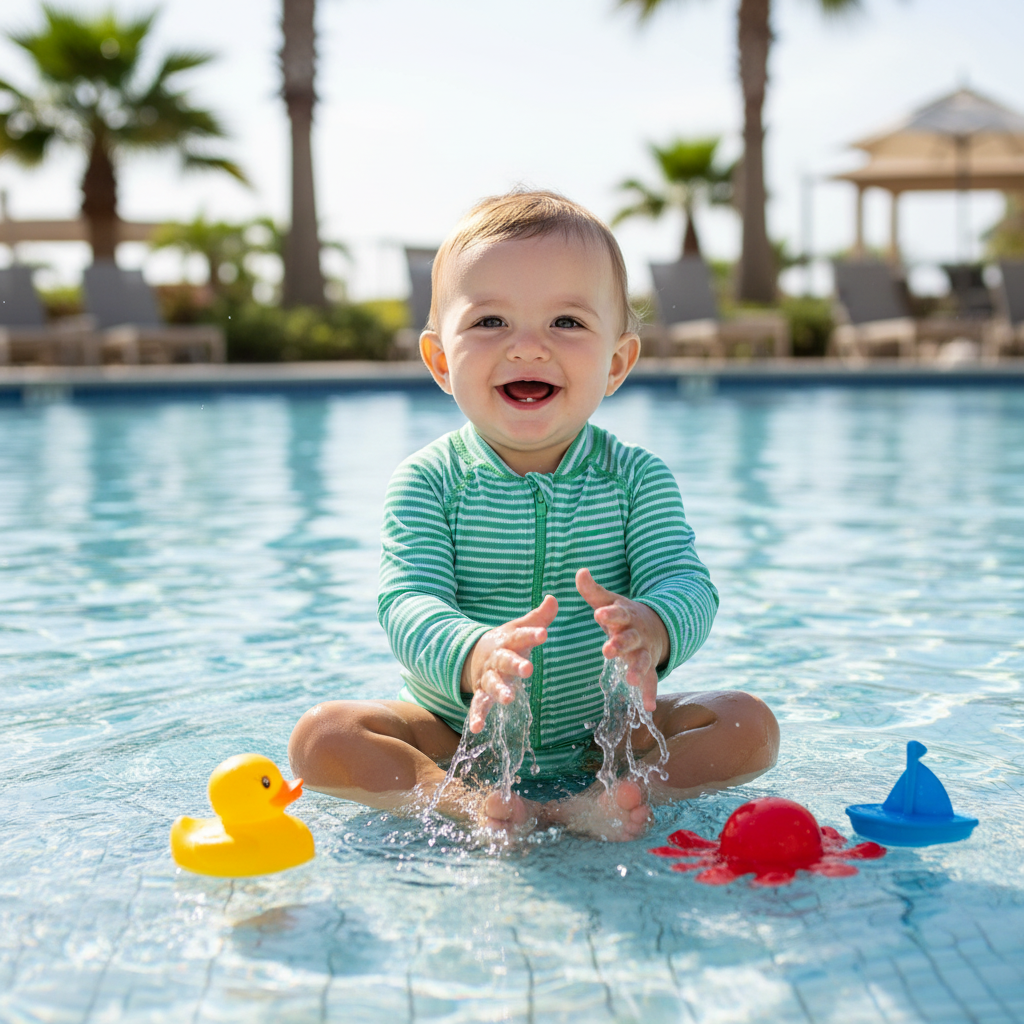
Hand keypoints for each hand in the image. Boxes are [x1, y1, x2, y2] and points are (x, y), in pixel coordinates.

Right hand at [461, 595, 557, 732]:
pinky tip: (476, 729)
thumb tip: (553, 598)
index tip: (544, 633)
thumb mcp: (519, 628)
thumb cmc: (507, 642)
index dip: (532, 634)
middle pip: (506, 660)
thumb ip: (538, 617)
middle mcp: (497, 658)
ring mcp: (488, 677)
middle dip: (516, 664)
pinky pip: (478, 706)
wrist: (475, 654)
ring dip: (500, 691)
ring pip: (493, 684)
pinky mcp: (481, 694)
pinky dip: (476, 717)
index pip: (522, 636)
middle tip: (528, 669)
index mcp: (508, 641)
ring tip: (508, 700)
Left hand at [576, 568, 667, 712]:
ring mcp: (644, 651)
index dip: (609, 614)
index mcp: (625, 616)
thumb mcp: (610, 601)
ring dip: (637, 669)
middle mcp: (636, 634)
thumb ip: (593, 591)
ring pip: (642, 660)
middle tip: (608, 649)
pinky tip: (648, 707)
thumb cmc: (624, 615)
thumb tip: (579, 572)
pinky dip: (650, 693)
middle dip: (620, 644)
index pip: (617, 613)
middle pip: (630, 638)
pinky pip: (652, 681)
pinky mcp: (649, 666)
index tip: (599, 614)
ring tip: (631, 680)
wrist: (656, 625)